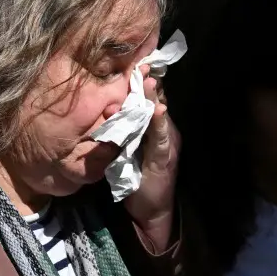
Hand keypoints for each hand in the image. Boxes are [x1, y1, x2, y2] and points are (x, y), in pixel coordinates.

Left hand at [122, 68, 181, 251]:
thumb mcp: (125, 150)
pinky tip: (156, 112)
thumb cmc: (137, 179)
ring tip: (148, 82)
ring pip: (159, 117)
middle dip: (149, 85)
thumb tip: (108, 111)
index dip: (143, 83)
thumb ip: (121, 132)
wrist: (151, 211)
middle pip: (156, 103)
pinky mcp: (165, 159)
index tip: (136, 64)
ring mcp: (167, 144)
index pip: (149, 101)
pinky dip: (158, 125)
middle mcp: (164, 132)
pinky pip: (161, 139)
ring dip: (153, 100)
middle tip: (142, 65)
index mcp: (155, 129)